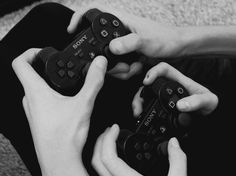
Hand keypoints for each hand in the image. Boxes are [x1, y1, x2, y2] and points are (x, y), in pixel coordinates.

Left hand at [12, 49, 106, 175]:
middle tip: (62, 69)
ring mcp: (33, 112)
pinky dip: (52, 98)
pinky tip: (66, 105)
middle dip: (46, 69)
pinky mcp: (38, 121)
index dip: (30, 52)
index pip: (20, 62)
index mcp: (35, 92)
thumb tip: (98, 64)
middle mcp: (30, 101)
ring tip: (67, 87)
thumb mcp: (83, 104)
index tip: (44, 51)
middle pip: (30, 76)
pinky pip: (41, 103)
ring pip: (37, 91)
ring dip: (50, 84)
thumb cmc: (64, 138)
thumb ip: (92, 82)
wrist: (59, 162)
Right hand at [67, 4, 182, 78]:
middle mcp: (119, 33)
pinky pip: (118, 67)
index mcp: (121, 21)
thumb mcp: (146, 40)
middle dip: (108, 62)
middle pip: (99, 46)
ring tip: (134, 67)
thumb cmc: (165, 38)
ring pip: (108, 60)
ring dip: (120, 70)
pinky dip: (126, 72)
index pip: (94, 13)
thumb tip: (112, 48)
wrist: (176, 49)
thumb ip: (129, 43)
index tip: (71, 31)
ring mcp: (122, 46)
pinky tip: (137, 68)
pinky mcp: (127, 56)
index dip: (79, 19)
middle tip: (121, 66)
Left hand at [92, 124, 190, 175]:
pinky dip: (109, 165)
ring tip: (111, 143)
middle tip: (110, 131)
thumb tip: (174, 143)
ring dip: (102, 153)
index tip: (115, 128)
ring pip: (100, 172)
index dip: (108, 138)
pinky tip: (119, 162)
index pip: (108, 156)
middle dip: (100, 142)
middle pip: (97, 162)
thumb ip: (178, 160)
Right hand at [132, 62, 218, 116]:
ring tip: (137, 112)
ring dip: (138, 101)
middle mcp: (169, 87)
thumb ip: (197, 102)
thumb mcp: (208, 101)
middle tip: (139, 104)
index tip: (147, 82)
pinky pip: (148, 104)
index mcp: (180, 80)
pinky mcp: (162, 105)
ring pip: (146, 93)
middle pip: (150, 83)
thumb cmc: (208, 105)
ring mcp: (164, 96)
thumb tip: (181, 105)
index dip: (154, 72)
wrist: (207, 115)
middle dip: (140, 92)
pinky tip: (141, 114)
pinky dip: (142, 108)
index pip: (164, 69)